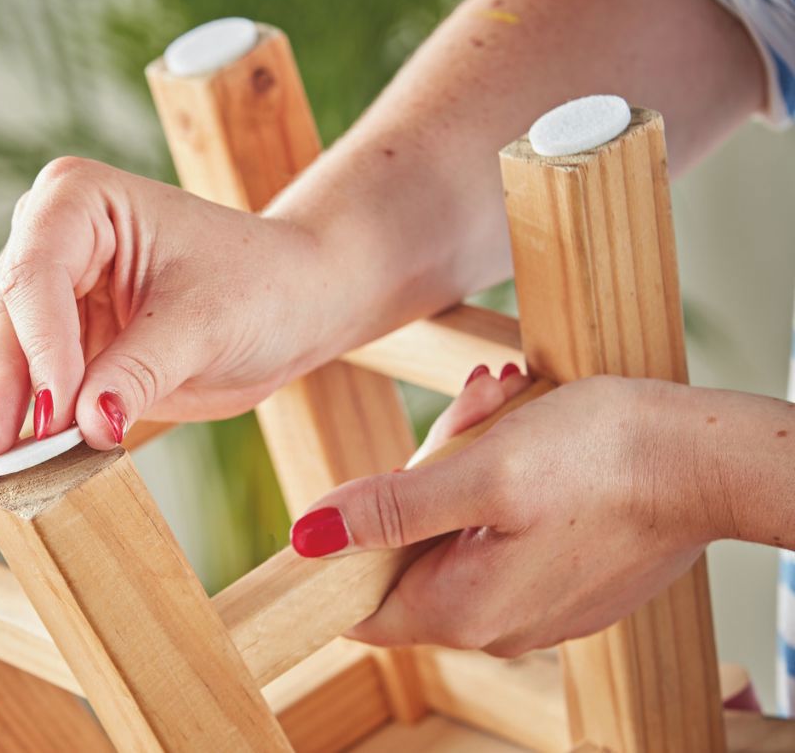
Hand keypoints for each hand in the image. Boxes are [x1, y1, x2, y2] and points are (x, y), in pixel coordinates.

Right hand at [0, 157, 332, 490]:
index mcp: (78, 202)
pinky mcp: (51, 346)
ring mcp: (45, 294)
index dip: (39, 352)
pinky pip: (10, 385)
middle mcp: (46, 238)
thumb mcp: (204, 326)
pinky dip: (4, 425)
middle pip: (1, 320)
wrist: (290, 305)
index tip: (56, 419)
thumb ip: (140, 372)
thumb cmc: (258, 288)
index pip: (35, 276)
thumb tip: (87, 423)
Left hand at [290, 368, 710, 656]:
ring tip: (509, 401)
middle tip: (471, 410)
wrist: (715, 460)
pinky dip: (507, 474)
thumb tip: (309, 537)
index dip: (352, 542)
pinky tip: (530, 422)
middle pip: (411, 550)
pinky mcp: (564, 578)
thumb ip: (391, 509)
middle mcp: (494, 623)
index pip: (361, 606)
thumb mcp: (481, 471)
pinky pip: (504, 527)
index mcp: (462, 610)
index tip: (374, 484)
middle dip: (426, 473)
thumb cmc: (604, 458)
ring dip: (469, 459)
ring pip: (458, 527)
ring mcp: (534, 603)